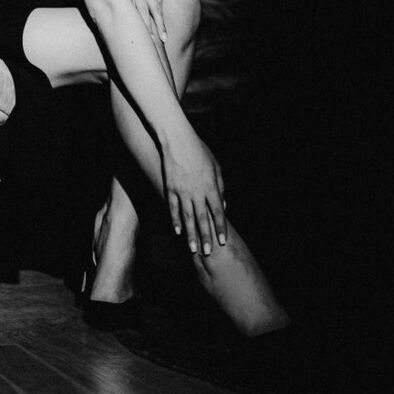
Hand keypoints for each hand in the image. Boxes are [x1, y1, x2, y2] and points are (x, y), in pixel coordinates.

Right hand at [162, 125, 226, 255]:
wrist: (178, 140)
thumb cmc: (200, 151)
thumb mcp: (216, 166)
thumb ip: (220, 186)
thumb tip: (223, 204)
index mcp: (211, 186)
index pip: (218, 212)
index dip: (220, 227)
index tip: (223, 241)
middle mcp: (197, 192)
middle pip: (203, 219)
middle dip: (206, 237)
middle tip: (208, 253)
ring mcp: (182, 192)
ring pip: (187, 218)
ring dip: (190, 235)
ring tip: (192, 250)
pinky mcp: (170, 189)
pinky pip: (173, 208)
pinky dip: (175, 221)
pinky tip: (178, 232)